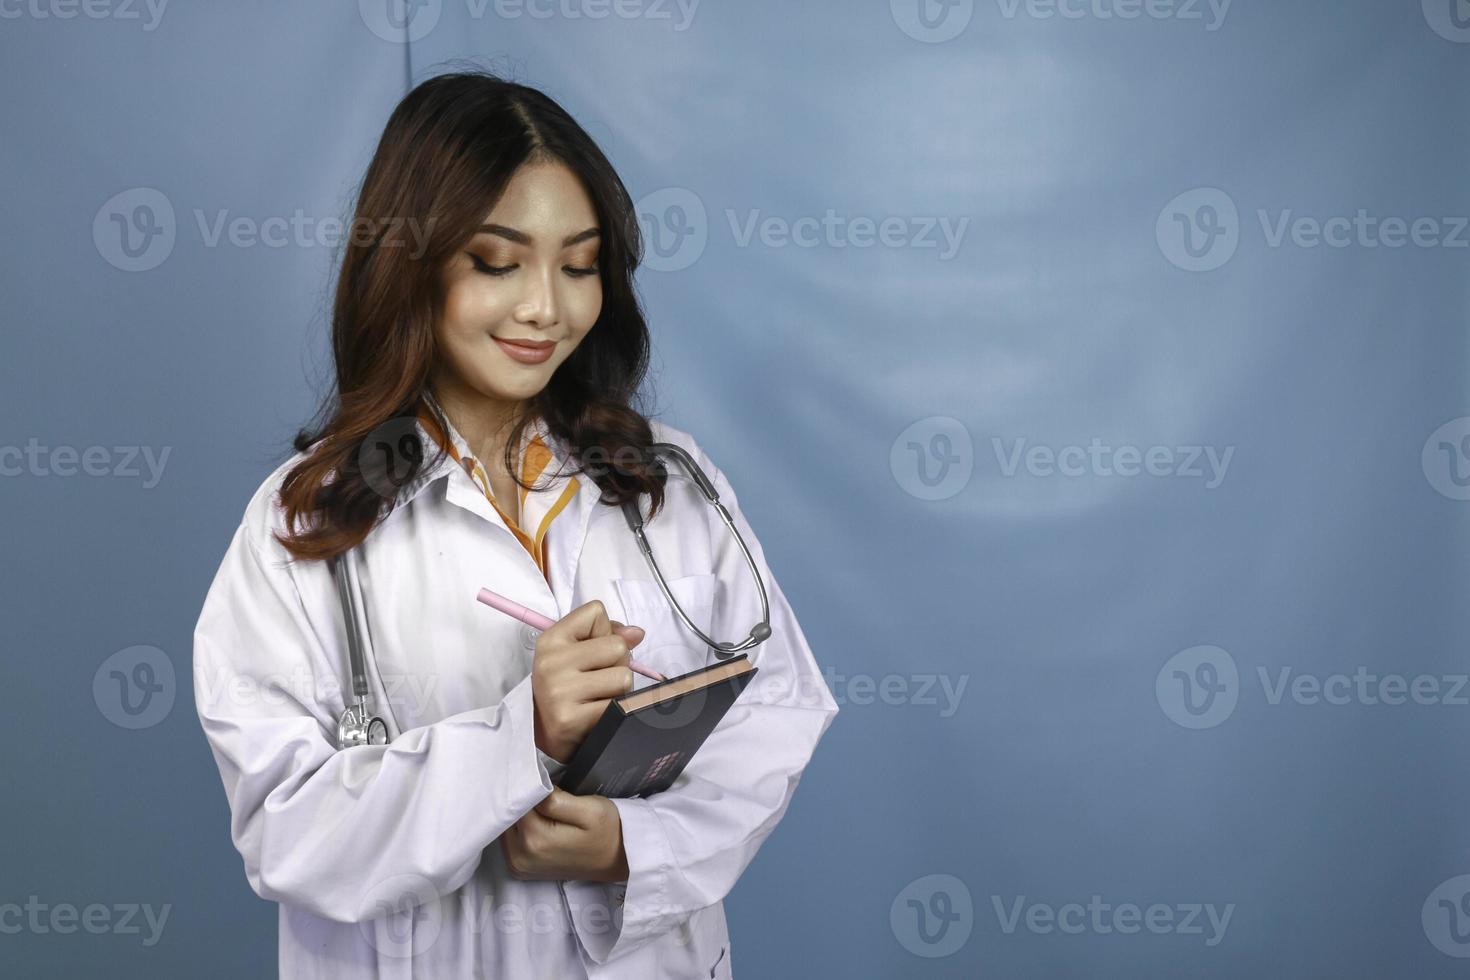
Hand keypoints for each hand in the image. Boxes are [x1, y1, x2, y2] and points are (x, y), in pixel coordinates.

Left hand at [501, 788, 628, 881]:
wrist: (618, 858)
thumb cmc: (607, 830)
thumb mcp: (589, 809)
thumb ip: (554, 800)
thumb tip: (530, 787)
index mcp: (534, 839)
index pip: (514, 800)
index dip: (526, 784)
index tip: (539, 776)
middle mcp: (520, 856)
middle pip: (506, 815)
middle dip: (520, 799)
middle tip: (541, 788)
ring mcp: (518, 865)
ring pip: (505, 826)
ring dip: (519, 813)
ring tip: (541, 804)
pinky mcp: (520, 868)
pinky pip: (509, 839)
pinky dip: (519, 827)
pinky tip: (537, 819)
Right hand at [532, 600, 644, 763]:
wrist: (543, 734)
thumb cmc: (565, 686)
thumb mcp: (575, 653)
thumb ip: (607, 634)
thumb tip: (637, 633)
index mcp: (550, 640)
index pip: (595, 612)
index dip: (604, 631)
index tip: (589, 651)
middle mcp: (551, 663)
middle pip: (617, 646)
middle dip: (617, 664)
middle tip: (597, 680)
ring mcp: (559, 692)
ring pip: (623, 677)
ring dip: (619, 690)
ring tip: (597, 697)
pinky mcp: (571, 720)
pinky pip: (619, 706)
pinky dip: (615, 711)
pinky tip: (596, 714)